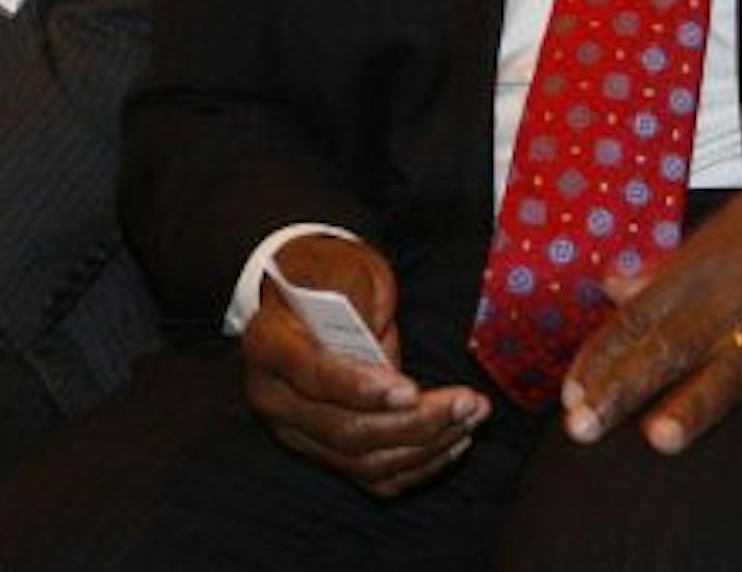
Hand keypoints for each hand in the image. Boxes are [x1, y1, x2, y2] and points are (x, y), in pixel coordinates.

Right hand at [242, 233, 489, 496]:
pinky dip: (415, 466)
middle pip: (343, 428)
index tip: (411, 390)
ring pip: (360, 459)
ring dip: (425, 445)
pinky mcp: (322, 450)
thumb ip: (359, 295)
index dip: (360, 387)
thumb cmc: (332, 278)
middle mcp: (274, 398)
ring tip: (472, 417)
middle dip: (413, 423)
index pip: (312, 375)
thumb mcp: (344, 266)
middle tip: (468, 402)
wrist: (308, 298)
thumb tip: (378, 332)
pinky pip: (369, 474)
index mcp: (269, 345)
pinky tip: (455, 441)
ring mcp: (296, 431)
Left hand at [561, 151, 741, 457]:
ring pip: (731, 369)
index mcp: (708, 262)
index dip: (603, 353)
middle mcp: (738, 296)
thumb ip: (670, 264)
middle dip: (625, 388)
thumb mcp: (728, 224)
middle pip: (672, 347)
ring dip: (696, 404)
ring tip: (662, 435)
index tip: (571, 391)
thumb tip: (613, 285)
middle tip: (584, 425)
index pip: (642, 314)